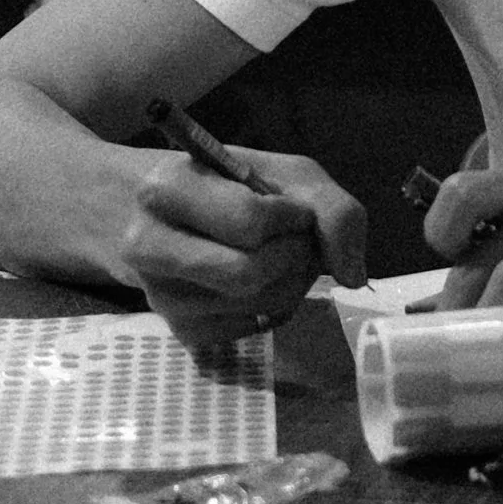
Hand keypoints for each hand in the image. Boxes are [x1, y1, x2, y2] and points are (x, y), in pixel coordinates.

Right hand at [120, 147, 365, 355]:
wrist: (156, 215)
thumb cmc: (225, 185)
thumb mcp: (281, 172)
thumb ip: (330, 208)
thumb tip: (353, 275)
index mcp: (166, 189)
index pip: (249, 220)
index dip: (294, 219)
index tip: (295, 209)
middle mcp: (149, 246)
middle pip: (251, 272)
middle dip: (296, 256)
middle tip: (299, 238)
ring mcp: (161, 296)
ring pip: (258, 304)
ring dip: (294, 281)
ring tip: (283, 255)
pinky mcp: (179, 332)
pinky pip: (254, 328)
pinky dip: (277, 306)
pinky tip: (264, 282)